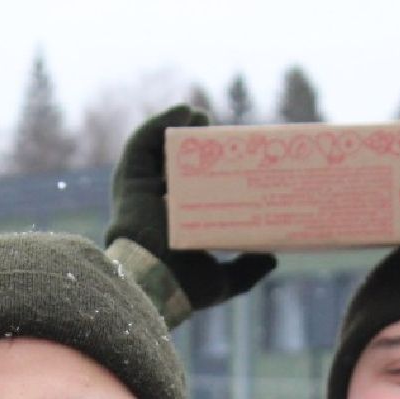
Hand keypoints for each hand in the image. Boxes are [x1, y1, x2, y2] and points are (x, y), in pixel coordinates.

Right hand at [105, 105, 275, 310]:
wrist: (157, 282)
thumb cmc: (184, 285)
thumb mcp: (224, 280)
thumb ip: (246, 270)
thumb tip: (271, 258)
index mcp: (171, 227)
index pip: (188, 192)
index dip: (206, 173)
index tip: (230, 158)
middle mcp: (152, 207)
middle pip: (173, 168)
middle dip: (193, 147)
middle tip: (218, 134)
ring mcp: (138, 192)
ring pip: (156, 152)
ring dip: (177, 130)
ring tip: (201, 117)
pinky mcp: (129, 180)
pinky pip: (141, 144)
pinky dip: (159, 124)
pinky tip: (183, 112)